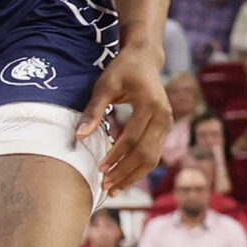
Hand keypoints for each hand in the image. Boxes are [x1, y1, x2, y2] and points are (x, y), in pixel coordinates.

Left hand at [76, 45, 170, 195]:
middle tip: (106, 185)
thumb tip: (79, 136)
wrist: (145, 59)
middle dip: (125, 171)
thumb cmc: (123, 70)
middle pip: (146, 153)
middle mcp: (163, 116)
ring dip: (134, 175)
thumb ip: (93, 111)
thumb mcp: (105, 86)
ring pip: (153, 157)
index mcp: (150, 104)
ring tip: (115, 188)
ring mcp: (167, 123)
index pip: (132, 138)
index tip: (100, 167)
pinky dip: (139, 167)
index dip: (116, 155)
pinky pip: (154, 153)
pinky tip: (124, 177)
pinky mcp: (165, 128)